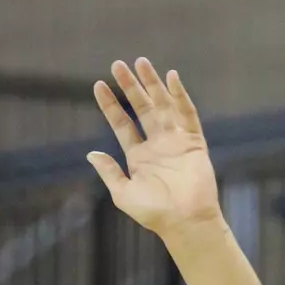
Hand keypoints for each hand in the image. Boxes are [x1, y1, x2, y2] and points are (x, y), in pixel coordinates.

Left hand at [87, 59, 221, 237]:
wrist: (184, 221)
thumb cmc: (154, 213)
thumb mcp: (122, 193)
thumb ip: (108, 171)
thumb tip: (91, 153)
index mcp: (138, 156)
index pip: (121, 123)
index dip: (110, 105)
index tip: (98, 85)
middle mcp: (156, 144)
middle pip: (141, 108)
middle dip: (130, 86)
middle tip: (118, 64)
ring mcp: (175, 141)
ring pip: (163, 105)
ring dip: (152, 84)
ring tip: (140, 62)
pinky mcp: (193, 141)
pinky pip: (187, 113)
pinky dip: (180, 95)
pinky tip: (171, 78)